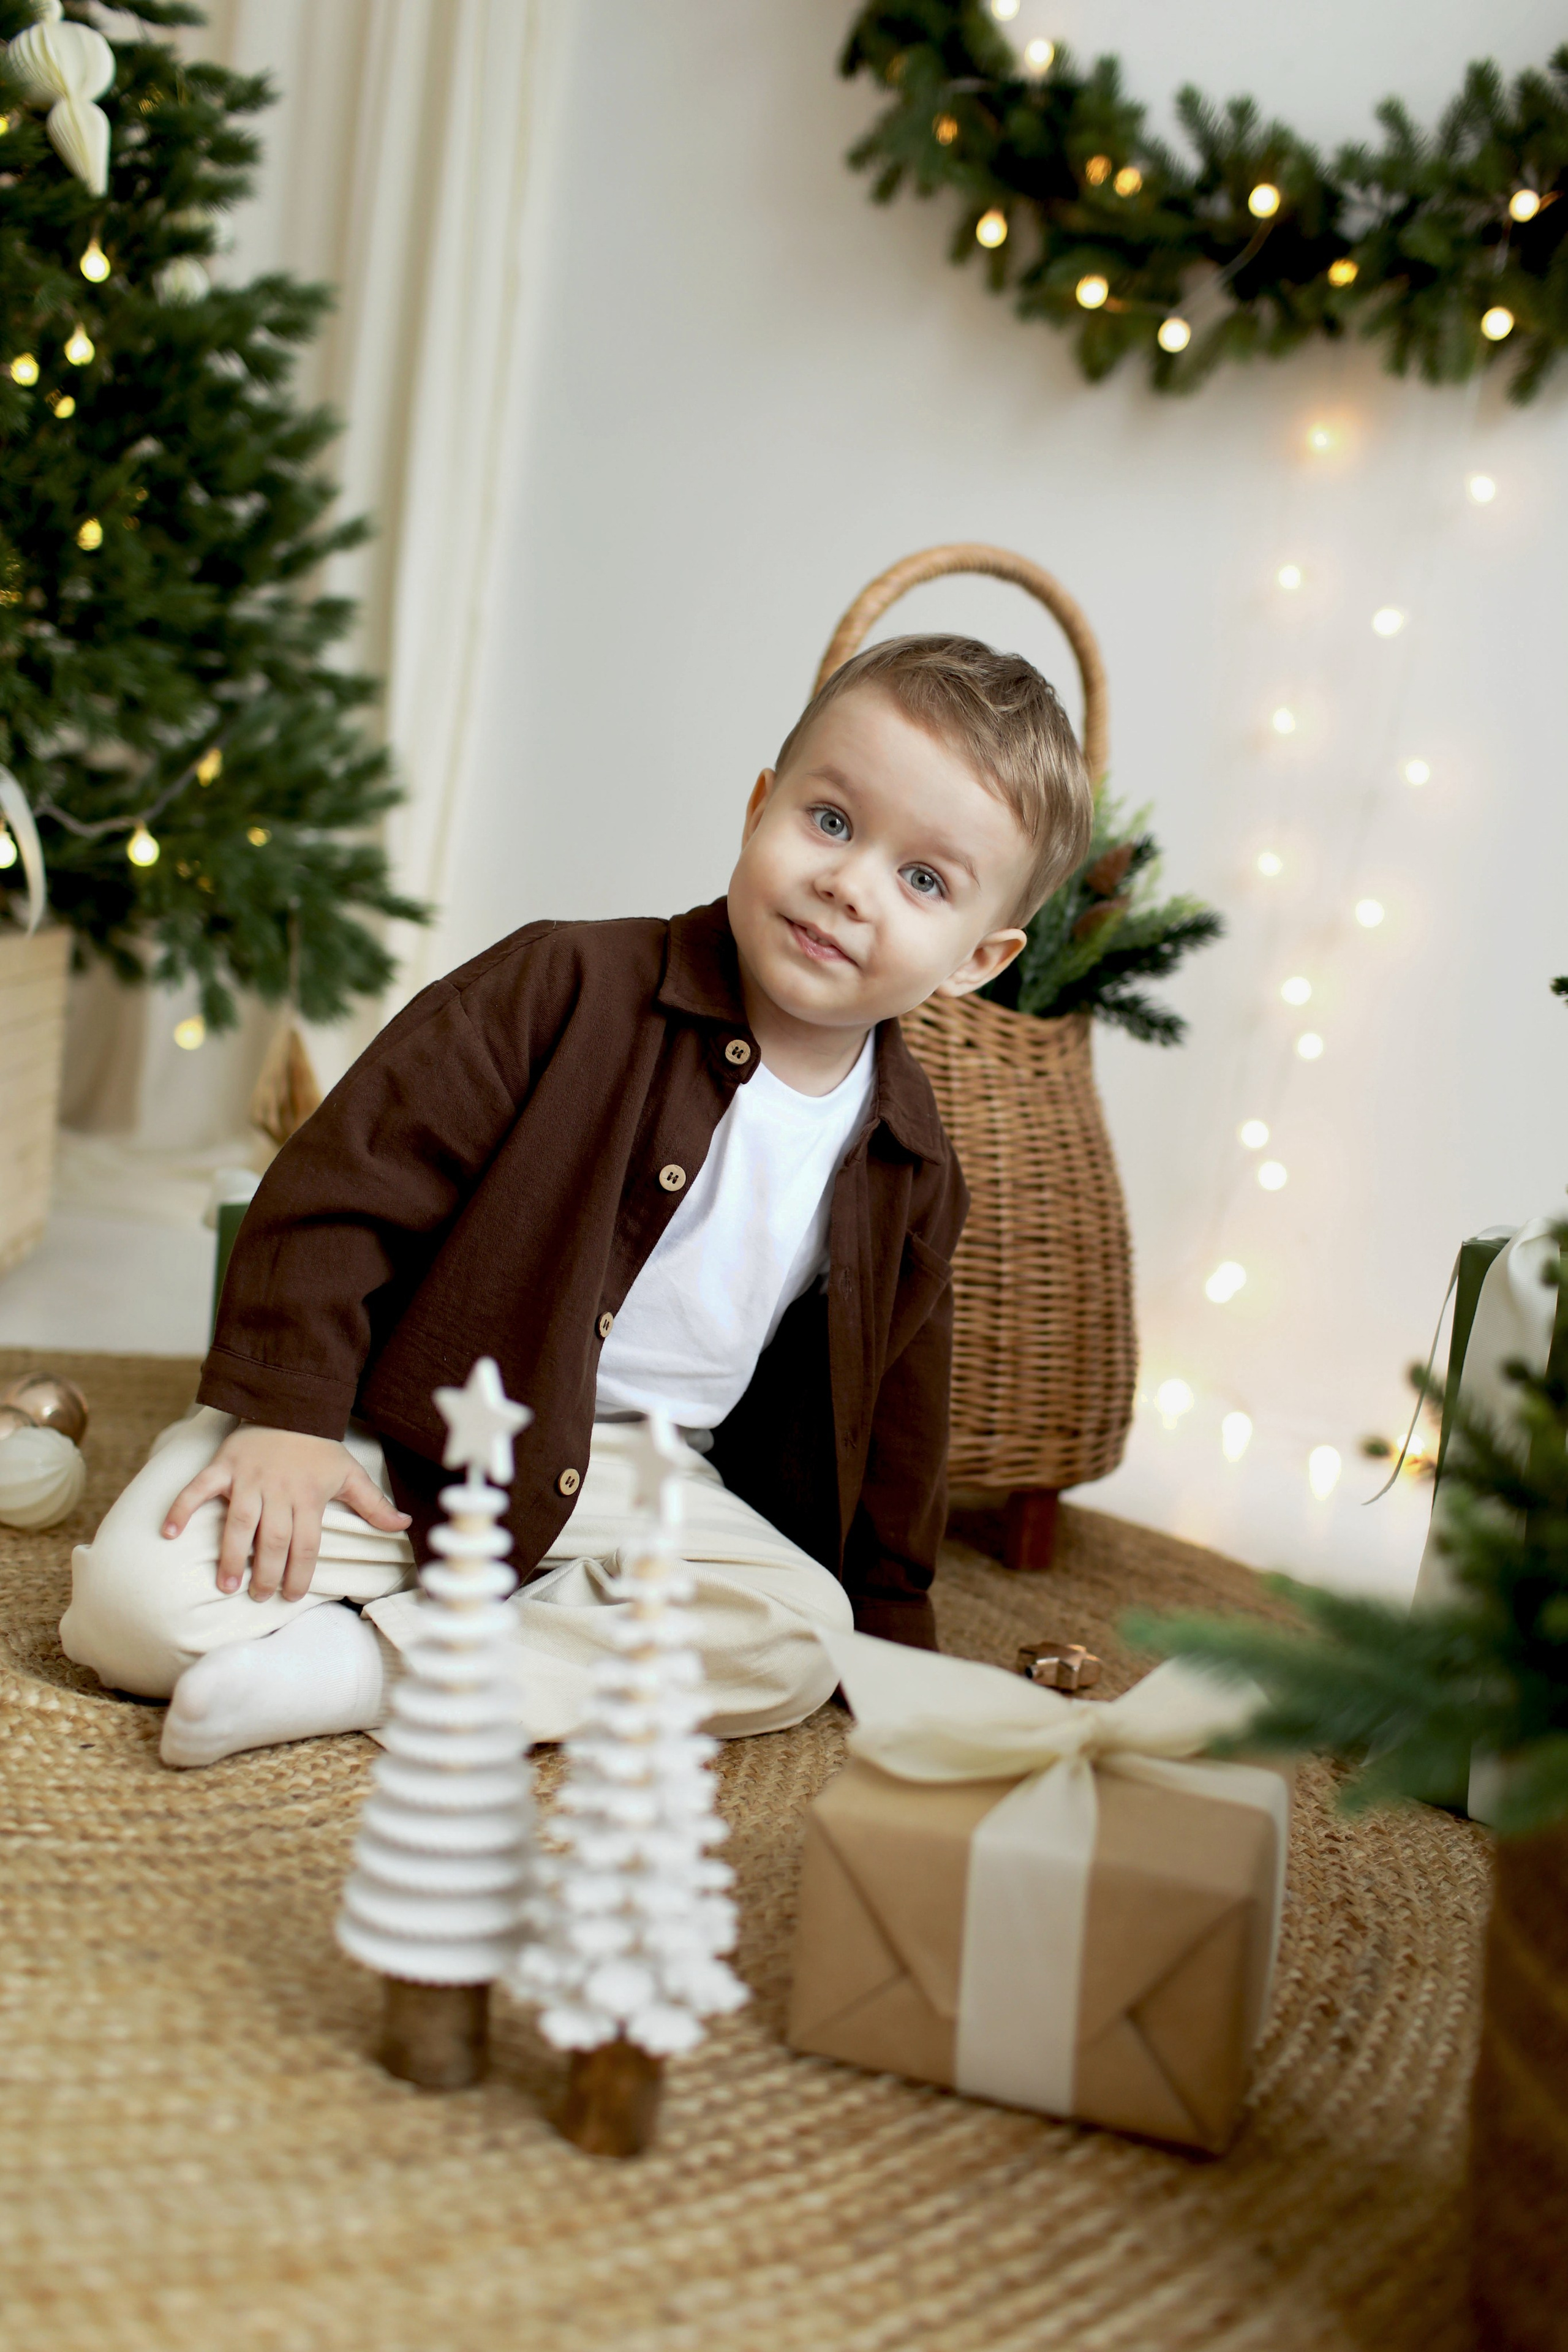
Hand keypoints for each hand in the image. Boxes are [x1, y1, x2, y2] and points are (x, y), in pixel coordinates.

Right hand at [161, 1424, 411, 1602]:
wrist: (290, 1404)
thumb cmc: (319, 1448)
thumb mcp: (350, 1473)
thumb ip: (374, 1504)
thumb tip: (404, 1525)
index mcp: (309, 1496)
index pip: (306, 1544)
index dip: (300, 1573)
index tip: (292, 1597)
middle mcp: (278, 1490)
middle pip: (273, 1538)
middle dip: (267, 1571)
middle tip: (258, 1596)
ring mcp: (248, 1477)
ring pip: (238, 1521)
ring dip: (230, 1554)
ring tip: (225, 1584)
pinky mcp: (223, 1464)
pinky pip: (199, 1488)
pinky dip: (181, 1509)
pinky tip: (169, 1534)